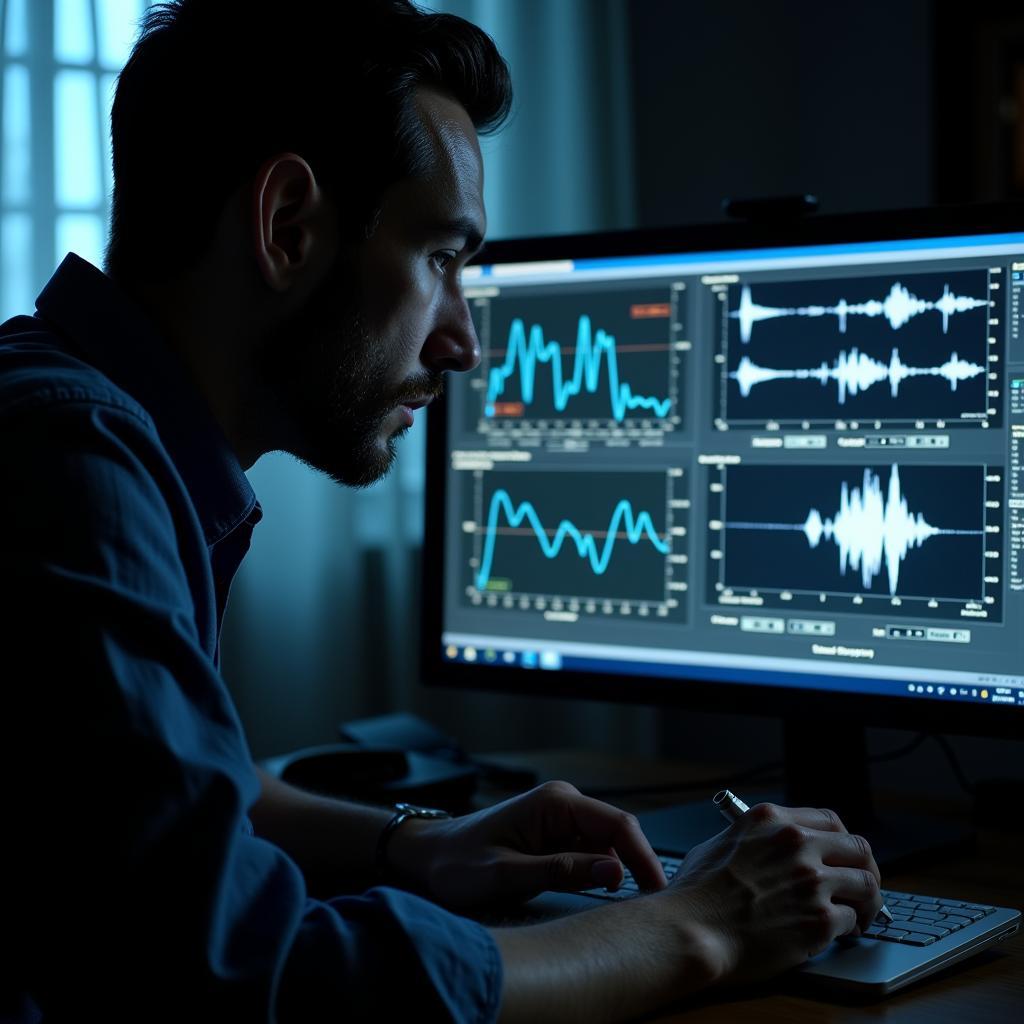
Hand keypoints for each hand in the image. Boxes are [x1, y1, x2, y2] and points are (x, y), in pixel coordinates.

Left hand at [388, 780, 667, 910]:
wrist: (427, 855)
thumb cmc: (459, 861)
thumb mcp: (507, 874)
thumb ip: (562, 872)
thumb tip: (613, 871)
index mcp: (555, 802)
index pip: (618, 825)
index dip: (644, 857)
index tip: (659, 891)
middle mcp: (563, 803)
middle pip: (618, 834)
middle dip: (634, 867)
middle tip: (644, 906)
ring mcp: (560, 818)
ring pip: (605, 846)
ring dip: (614, 871)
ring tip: (618, 903)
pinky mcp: (555, 834)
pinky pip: (588, 852)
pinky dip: (596, 872)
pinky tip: (593, 891)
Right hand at [660, 802, 882, 985]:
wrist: (692, 930)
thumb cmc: (696, 893)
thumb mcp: (721, 843)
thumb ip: (756, 840)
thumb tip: (769, 851)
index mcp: (771, 820)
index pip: (830, 819)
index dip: (842, 841)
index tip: (842, 857)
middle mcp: (796, 843)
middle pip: (858, 848)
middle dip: (865, 870)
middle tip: (861, 888)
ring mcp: (811, 880)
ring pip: (868, 884)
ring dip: (867, 903)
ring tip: (859, 917)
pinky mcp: (820, 919)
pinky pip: (853, 920)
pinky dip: (849, 929)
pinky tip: (838, 936)